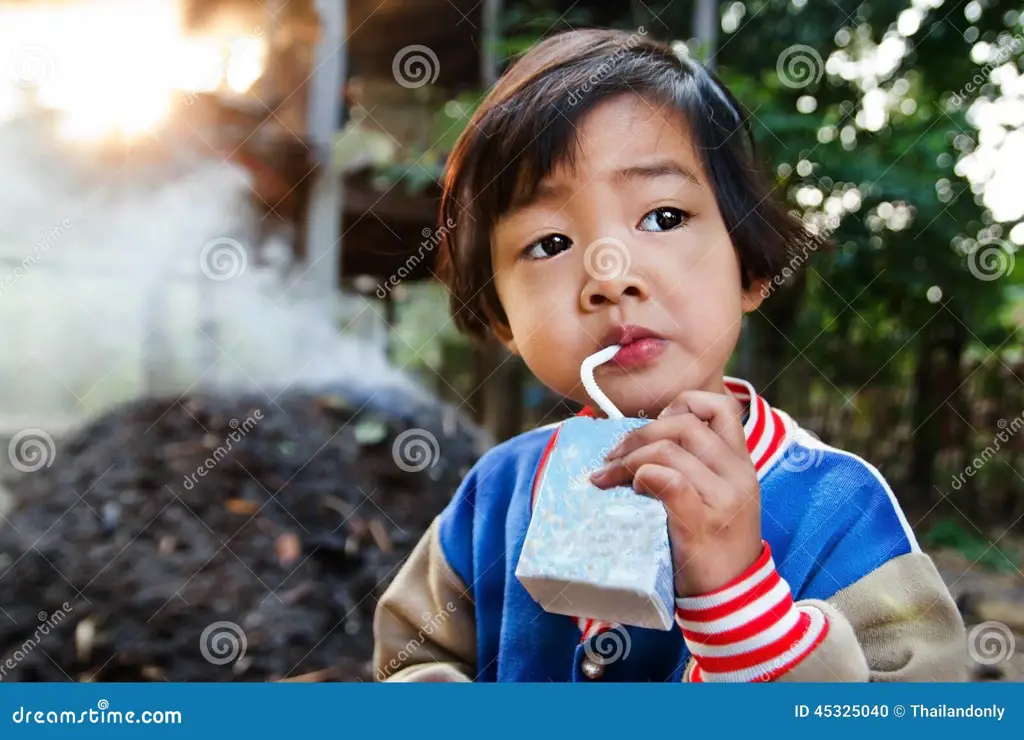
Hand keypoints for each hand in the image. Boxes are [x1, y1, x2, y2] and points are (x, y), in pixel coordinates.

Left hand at [589, 390, 762, 596]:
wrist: (731, 598)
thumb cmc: (711, 546)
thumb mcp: (717, 498)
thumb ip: (695, 467)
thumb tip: (640, 444)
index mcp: (741, 463)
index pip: (721, 407)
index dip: (683, 404)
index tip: (656, 426)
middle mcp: (737, 474)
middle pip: (683, 424)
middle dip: (638, 434)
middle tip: (612, 457)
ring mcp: (723, 498)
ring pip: (670, 450)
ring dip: (629, 458)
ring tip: (609, 477)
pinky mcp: (702, 523)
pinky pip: (670, 481)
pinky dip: (642, 477)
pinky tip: (633, 491)